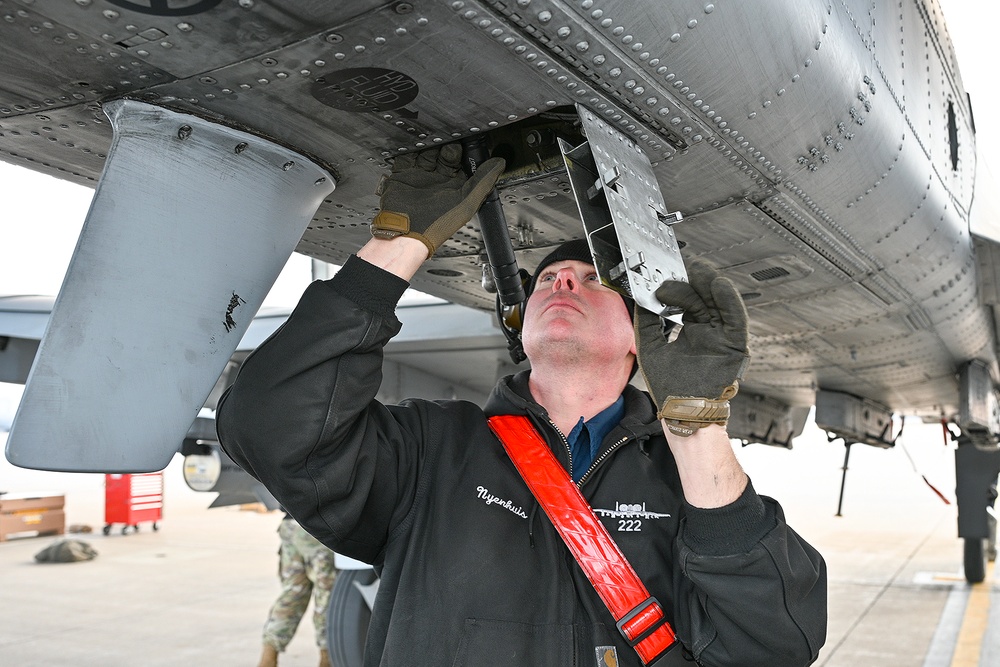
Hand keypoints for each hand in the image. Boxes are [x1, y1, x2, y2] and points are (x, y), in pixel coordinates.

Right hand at [371, 144, 504, 256]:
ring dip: (429, 144)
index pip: (463, 163)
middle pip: (444, 154)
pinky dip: (410, 148)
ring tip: (433, 135)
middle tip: (450, 134)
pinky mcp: (403, 175)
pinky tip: (415, 141)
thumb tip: (500, 163)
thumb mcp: (467, 201)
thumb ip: (483, 181)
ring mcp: (420, 177)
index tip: (470, 139)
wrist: (406, 231)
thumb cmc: (437, 224)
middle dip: (447, 144)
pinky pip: (406, 157)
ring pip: (426, 152)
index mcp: (455, 187)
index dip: (467, 151)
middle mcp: (438, 181)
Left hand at [634, 259, 749, 434]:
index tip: (666, 273)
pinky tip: (718, 285)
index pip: (688, 301)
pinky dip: (729, 300)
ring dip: (711, 283)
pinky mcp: (735, 345)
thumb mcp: (651, 347)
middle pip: (705, 298)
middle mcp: (709, 331)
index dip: (679, 286)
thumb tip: (642, 297)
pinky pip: (735, 318)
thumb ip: (647, 322)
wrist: (682, 412)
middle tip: (683, 265)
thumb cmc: (669, 387)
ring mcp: (722, 337)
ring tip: (698, 268)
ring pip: (720, 303)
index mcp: (692, 331)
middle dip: (695, 280)